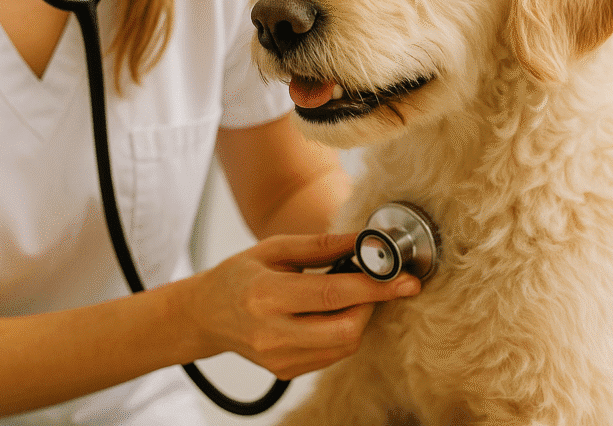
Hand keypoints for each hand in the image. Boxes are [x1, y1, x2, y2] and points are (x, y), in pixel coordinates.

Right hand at [186, 233, 420, 379]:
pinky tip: (330, 312)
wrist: (205, 315)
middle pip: (346, 330)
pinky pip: (332, 354)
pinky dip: (343, 332)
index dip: (376, 287)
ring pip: (344, 345)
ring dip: (359, 318)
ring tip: (347, 294)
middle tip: (374, 283)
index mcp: (266, 296)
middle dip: (371, 305)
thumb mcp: (275, 249)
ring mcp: (279, 359)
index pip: (334, 294)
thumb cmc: (239, 275)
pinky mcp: (285, 372)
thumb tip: (366, 240)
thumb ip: (322, 245)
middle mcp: (272, 334)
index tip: (407, 281)